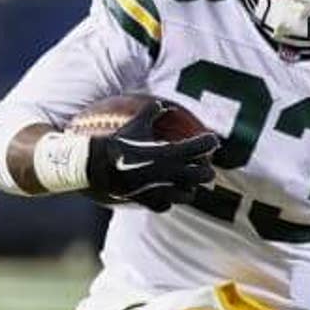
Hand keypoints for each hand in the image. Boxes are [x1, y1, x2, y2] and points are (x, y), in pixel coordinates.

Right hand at [85, 100, 216, 210]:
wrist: (99, 165)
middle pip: (204, 175)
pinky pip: (166, 205)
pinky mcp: (151, 201)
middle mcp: (171, 172)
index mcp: (171, 152)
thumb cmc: (119, 142)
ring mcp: (163, 189)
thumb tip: (160, 104)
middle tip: (202, 166)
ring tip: (185, 183)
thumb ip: (150, 112)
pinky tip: (163, 194)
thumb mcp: (136, 124)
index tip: (210, 140)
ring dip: (188, 189)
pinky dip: (166, 200)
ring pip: (189, 195)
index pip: (203, 146)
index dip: (209, 142)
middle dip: (206, 170)